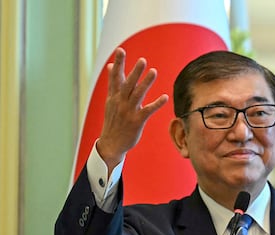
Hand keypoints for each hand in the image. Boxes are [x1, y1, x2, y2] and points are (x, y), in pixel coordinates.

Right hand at [97, 47, 168, 171]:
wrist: (111, 143)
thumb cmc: (113, 120)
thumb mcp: (110, 101)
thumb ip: (113, 83)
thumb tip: (110, 65)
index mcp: (113, 96)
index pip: (115, 77)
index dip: (118, 64)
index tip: (120, 50)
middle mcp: (120, 102)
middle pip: (128, 84)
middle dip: (134, 72)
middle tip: (142, 60)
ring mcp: (128, 112)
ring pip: (138, 95)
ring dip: (146, 83)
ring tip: (154, 72)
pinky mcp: (137, 122)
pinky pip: (148, 110)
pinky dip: (156, 104)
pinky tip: (165, 97)